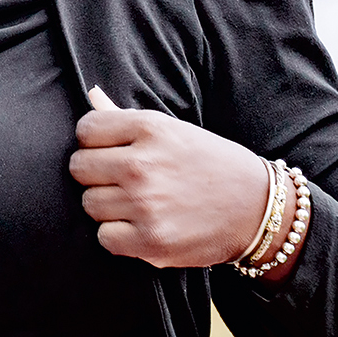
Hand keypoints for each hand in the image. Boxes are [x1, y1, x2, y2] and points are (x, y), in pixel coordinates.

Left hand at [68, 88, 283, 273]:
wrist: (258, 209)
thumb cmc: (211, 164)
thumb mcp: (174, 131)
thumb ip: (126, 118)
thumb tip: (90, 95)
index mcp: (149, 128)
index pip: (85, 130)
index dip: (94, 142)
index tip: (111, 151)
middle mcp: (142, 164)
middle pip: (79, 168)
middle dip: (96, 175)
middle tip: (122, 180)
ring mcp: (145, 204)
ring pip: (89, 204)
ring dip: (107, 207)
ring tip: (137, 204)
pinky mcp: (150, 241)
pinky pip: (104, 237)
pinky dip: (118, 236)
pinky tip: (140, 226)